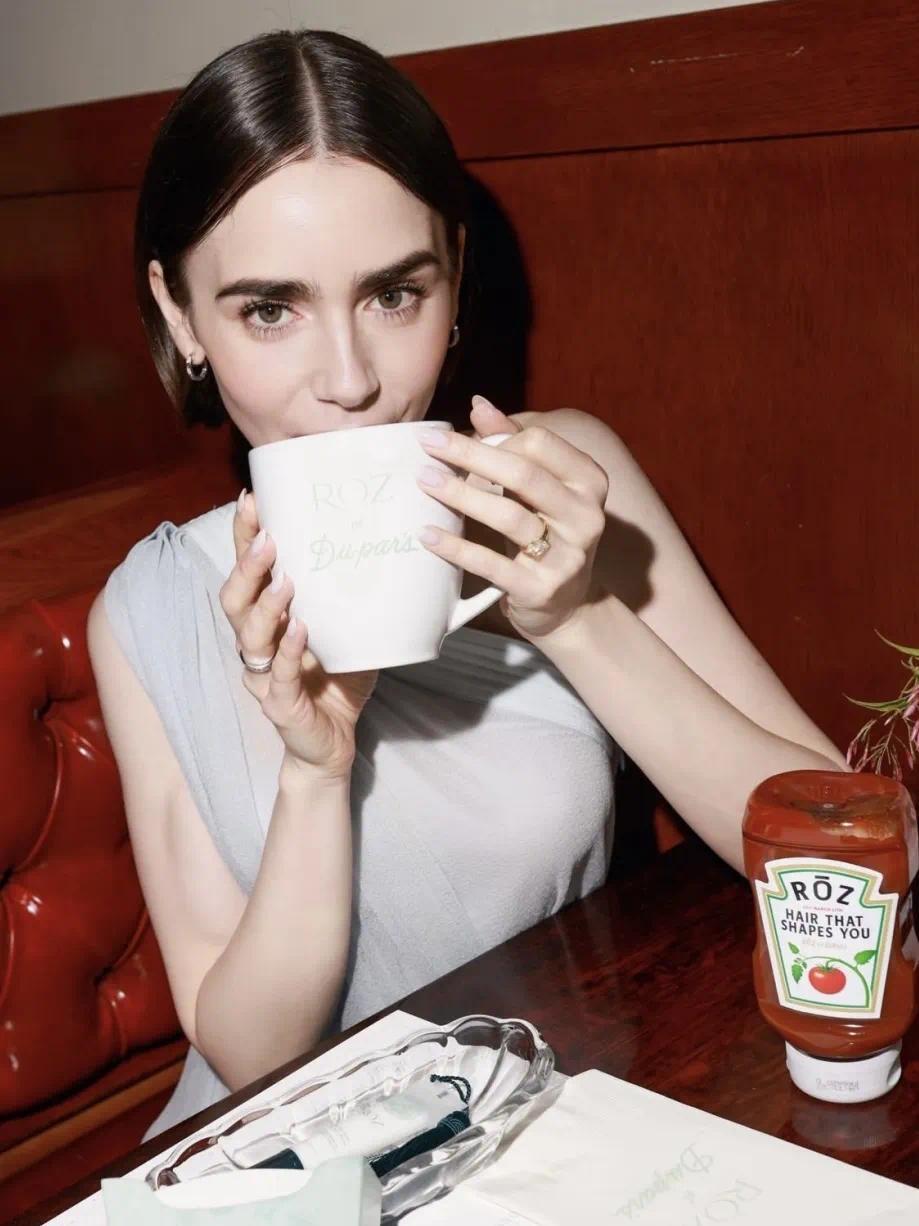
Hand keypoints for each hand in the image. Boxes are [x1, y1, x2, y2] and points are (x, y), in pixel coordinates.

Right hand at [219, 492, 377, 779]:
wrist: (334, 746)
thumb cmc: (339, 683)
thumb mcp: (352, 631)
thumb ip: (360, 596)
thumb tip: (400, 545)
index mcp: (269, 621)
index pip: (248, 572)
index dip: (244, 537)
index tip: (252, 499)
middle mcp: (257, 644)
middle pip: (234, 597)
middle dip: (247, 564)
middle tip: (267, 536)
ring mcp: (263, 675)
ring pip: (248, 635)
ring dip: (264, 604)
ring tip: (285, 580)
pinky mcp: (280, 706)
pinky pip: (278, 675)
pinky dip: (288, 651)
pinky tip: (301, 630)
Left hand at [416, 397, 608, 640]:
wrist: (567, 606)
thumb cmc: (547, 534)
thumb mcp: (540, 489)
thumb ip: (513, 445)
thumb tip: (479, 404)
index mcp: (589, 481)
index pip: (540, 443)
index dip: (495, 438)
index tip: (454, 439)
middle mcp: (587, 516)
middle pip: (523, 473)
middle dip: (470, 455)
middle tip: (427, 446)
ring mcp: (568, 556)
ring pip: (509, 516)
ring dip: (461, 495)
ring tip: (424, 481)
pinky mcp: (542, 590)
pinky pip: (493, 564)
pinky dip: (457, 548)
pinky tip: (428, 533)